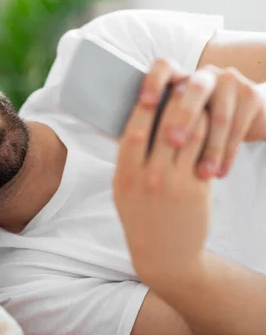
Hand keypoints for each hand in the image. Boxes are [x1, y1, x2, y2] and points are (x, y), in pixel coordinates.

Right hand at [113, 77, 211, 280]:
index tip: (150, 87)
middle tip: (182, 80)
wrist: (164, 254)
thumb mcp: (122, 189)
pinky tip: (211, 121)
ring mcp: (175, 184)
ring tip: (200, 98)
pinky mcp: (198, 190)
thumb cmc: (140, 216)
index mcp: (124, 176)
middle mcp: (148, 178)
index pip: (134, 132)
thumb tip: (139, 122)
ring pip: (191, 135)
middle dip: (175, 99)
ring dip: (197, 111)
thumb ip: (129, 160)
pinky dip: (209, 133)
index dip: (142, 106)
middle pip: (165, 127)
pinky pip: (206, 152)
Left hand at [138, 59, 265, 178]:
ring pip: (219, 114)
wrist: (244, 122)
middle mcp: (203, 75)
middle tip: (173, 143)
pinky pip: (238, 127)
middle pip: (193, 88)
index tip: (145, 103)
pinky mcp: (251, 95)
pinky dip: (227, 153)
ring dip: (210, 147)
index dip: (154, 80)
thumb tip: (124, 142)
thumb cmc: (193, 131)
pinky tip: (218, 173)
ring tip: (201, 173)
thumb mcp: (173, 125)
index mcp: (178, 77)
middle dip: (182, 117)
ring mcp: (229, 82)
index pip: (163, 66)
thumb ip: (154, 126)